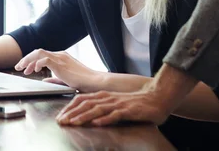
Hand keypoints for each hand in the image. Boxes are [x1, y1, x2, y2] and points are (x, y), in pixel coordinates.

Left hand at [14, 50, 100, 91]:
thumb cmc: (83, 81)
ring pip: (38, 53)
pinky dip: (37, 63)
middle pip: (37, 51)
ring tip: (22, 68)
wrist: (93, 81)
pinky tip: (35, 70)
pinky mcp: (60, 64)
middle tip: (18, 67)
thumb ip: (54, 79)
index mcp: (61, 57)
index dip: (31, 61)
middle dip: (26, 59)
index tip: (25, 69)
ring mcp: (60, 58)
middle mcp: (60, 55)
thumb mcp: (65, 80)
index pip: (42, 55)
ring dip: (28, 60)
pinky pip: (44, 59)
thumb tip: (44, 80)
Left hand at [55, 87, 170, 126]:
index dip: (70, 108)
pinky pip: (115, 115)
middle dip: (72, 113)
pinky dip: (105, 119)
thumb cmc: (136, 103)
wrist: (157, 98)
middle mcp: (109, 98)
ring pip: (98, 109)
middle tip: (61, 121)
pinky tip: (97, 123)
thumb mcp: (115, 103)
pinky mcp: (129, 110)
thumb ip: (102, 107)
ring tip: (73, 123)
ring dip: (84, 116)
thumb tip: (87, 116)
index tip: (61, 116)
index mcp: (104, 95)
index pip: (82, 99)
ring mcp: (119, 104)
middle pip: (86, 104)